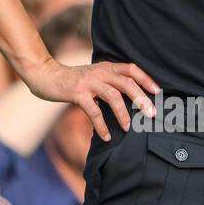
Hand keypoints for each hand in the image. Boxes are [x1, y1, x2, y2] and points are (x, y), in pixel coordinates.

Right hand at [21, 55, 158, 138]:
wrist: (45, 76)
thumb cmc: (72, 80)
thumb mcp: (93, 76)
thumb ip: (108, 83)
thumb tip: (129, 99)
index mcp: (106, 67)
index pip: (131, 69)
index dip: (146, 79)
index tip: (158, 92)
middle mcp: (99, 72)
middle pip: (127, 83)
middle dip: (141, 99)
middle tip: (151, 114)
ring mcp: (88, 82)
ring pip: (113, 96)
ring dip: (123, 114)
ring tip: (129, 128)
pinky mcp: (77, 93)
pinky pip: (94, 111)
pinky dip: (102, 126)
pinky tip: (107, 136)